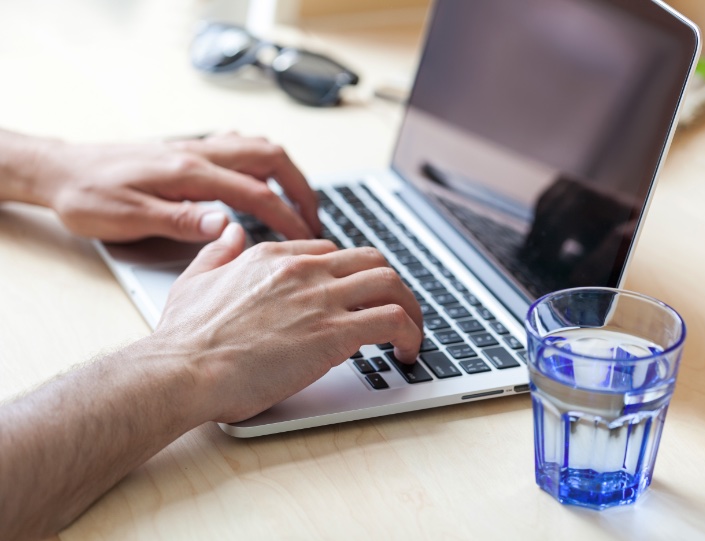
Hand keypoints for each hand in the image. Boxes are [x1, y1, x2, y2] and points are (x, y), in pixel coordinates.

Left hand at [33, 132, 321, 241]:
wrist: (59, 170)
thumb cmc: (88, 196)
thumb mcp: (129, 217)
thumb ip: (182, 220)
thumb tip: (226, 225)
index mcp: (189, 172)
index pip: (256, 193)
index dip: (288, 217)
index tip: (307, 239)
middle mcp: (197, 153)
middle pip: (269, 158)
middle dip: (301, 187)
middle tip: (316, 218)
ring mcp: (194, 148)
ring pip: (257, 148)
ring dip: (286, 173)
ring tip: (298, 202)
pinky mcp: (187, 152)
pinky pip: (238, 147)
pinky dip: (261, 162)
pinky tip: (261, 180)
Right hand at [155, 223, 422, 422]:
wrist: (183, 370)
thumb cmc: (185, 338)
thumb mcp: (194, 280)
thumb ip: (218, 252)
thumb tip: (232, 231)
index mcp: (273, 256)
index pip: (331, 252)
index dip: (350, 275)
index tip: (355, 296)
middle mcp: (302, 270)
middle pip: (370, 261)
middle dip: (388, 285)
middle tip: (394, 310)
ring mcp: (320, 298)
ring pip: (391, 284)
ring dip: (409, 307)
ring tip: (411, 332)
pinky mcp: (334, 333)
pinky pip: (394, 320)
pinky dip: (411, 333)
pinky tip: (408, 351)